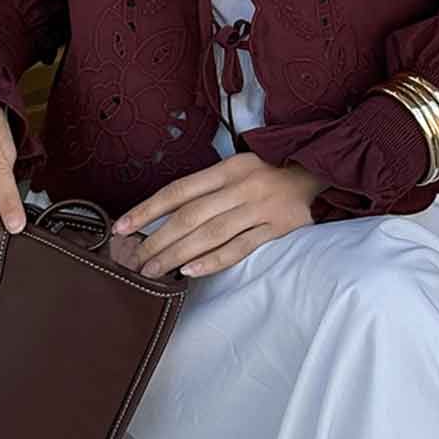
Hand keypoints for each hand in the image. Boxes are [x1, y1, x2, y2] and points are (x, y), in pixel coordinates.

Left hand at [111, 153, 327, 279]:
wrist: (316, 169)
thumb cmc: (268, 172)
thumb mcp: (236, 167)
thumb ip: (207, 189)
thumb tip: (165, 216)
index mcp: (227, 168)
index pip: (178, 190)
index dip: (148, 209)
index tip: (122, 227)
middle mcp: (241, 186)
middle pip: (190, 216)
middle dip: (158, 239)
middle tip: (135, 259)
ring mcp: (259, 208)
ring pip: (210, 233)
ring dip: (177, 253)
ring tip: (154, 270)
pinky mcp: (277, 228)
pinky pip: (240, 247)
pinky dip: (212, 260)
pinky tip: (190, 271)